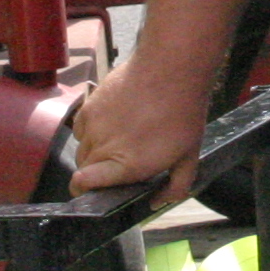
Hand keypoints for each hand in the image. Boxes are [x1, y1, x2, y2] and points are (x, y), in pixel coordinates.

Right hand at [69, 53, 211, 208]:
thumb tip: (156, 202)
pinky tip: (109, 124)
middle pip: (83, 170)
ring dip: (94, 151)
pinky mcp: (90, 105)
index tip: (92, 191)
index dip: (84, 191)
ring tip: (118, 140)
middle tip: (119, 164)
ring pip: (81, 149)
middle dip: (97, 174)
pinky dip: (89, 131)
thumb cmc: (182, 112)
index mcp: (127, 165)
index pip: (84, 184)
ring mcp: (93, 125)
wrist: (170, 68)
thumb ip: (175, 186)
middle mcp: (104, 147)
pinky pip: (79, 128)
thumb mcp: (190, 156)